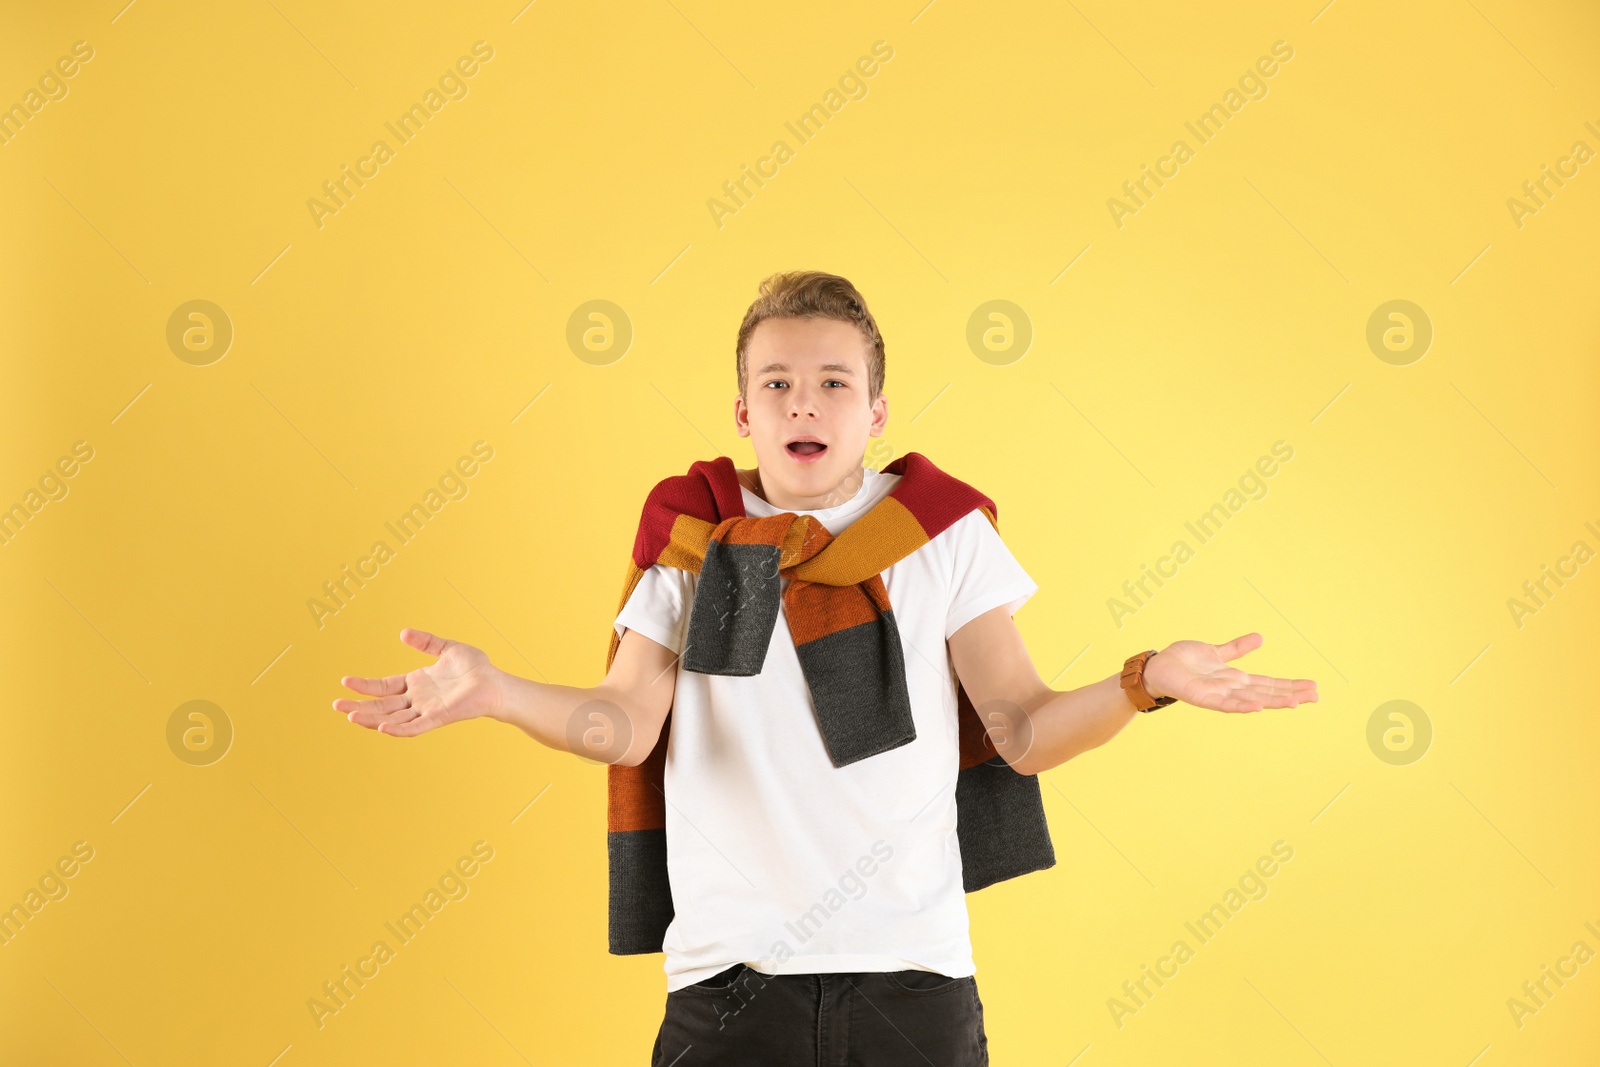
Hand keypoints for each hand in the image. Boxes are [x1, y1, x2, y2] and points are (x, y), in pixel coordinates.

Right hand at [333, 628, 504, 736]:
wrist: (496, 682)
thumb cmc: (475, 668)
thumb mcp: (447, 648)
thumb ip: (426, 641)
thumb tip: (402, 632)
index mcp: (416, 683)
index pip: (384, 686)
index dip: (365, 686)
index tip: (346, 682)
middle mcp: (418, 700)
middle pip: (382, 705)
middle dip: (359, 706)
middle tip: (336, 705)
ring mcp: (427, 710)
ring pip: (393, 718)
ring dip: (372, 719)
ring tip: (351, 717)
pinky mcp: (439, 718)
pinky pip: (415, 726)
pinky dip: (399, 729)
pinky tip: (382, 728)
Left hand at [1142, 633, 1317, 712]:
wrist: (1158, 667)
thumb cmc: (1185, 661)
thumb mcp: (1216, 652)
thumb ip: (1237, 648)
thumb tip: (1260, 638)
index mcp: (1236, 679)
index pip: (1269, 683)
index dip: (1290, 685)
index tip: (1313, 687)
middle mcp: (1231, 689)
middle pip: (1266, 693)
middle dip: (1291, 694)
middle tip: (1316, 696)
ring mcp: (1218, 695)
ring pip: (1251, 700)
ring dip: (1273, 702)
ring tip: (1296, 702)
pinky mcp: (1203, 697)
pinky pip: (1225, 704)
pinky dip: (1241, 706)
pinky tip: (1257, 708)